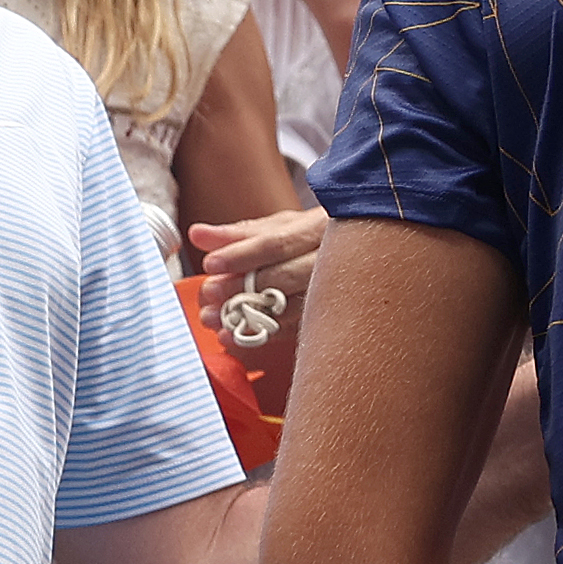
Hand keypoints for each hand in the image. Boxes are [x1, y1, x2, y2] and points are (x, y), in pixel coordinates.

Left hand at [185, 205, 330, 324]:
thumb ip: (240, 233)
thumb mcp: (284, 227)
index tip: (211, 263)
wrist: (366, 255)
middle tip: (209, 293)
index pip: (278, 243)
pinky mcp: (335, 316)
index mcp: (322, 227)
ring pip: (292, 307)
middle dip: (242, 288)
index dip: (243, 255)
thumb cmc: (318, 237)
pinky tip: (238, 336)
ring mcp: (340, 289)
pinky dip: (265, 334)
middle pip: (285, 277)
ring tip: (216, 320)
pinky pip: (298, 328)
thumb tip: (197, 235)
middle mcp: (336, 258)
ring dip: (249, 316)